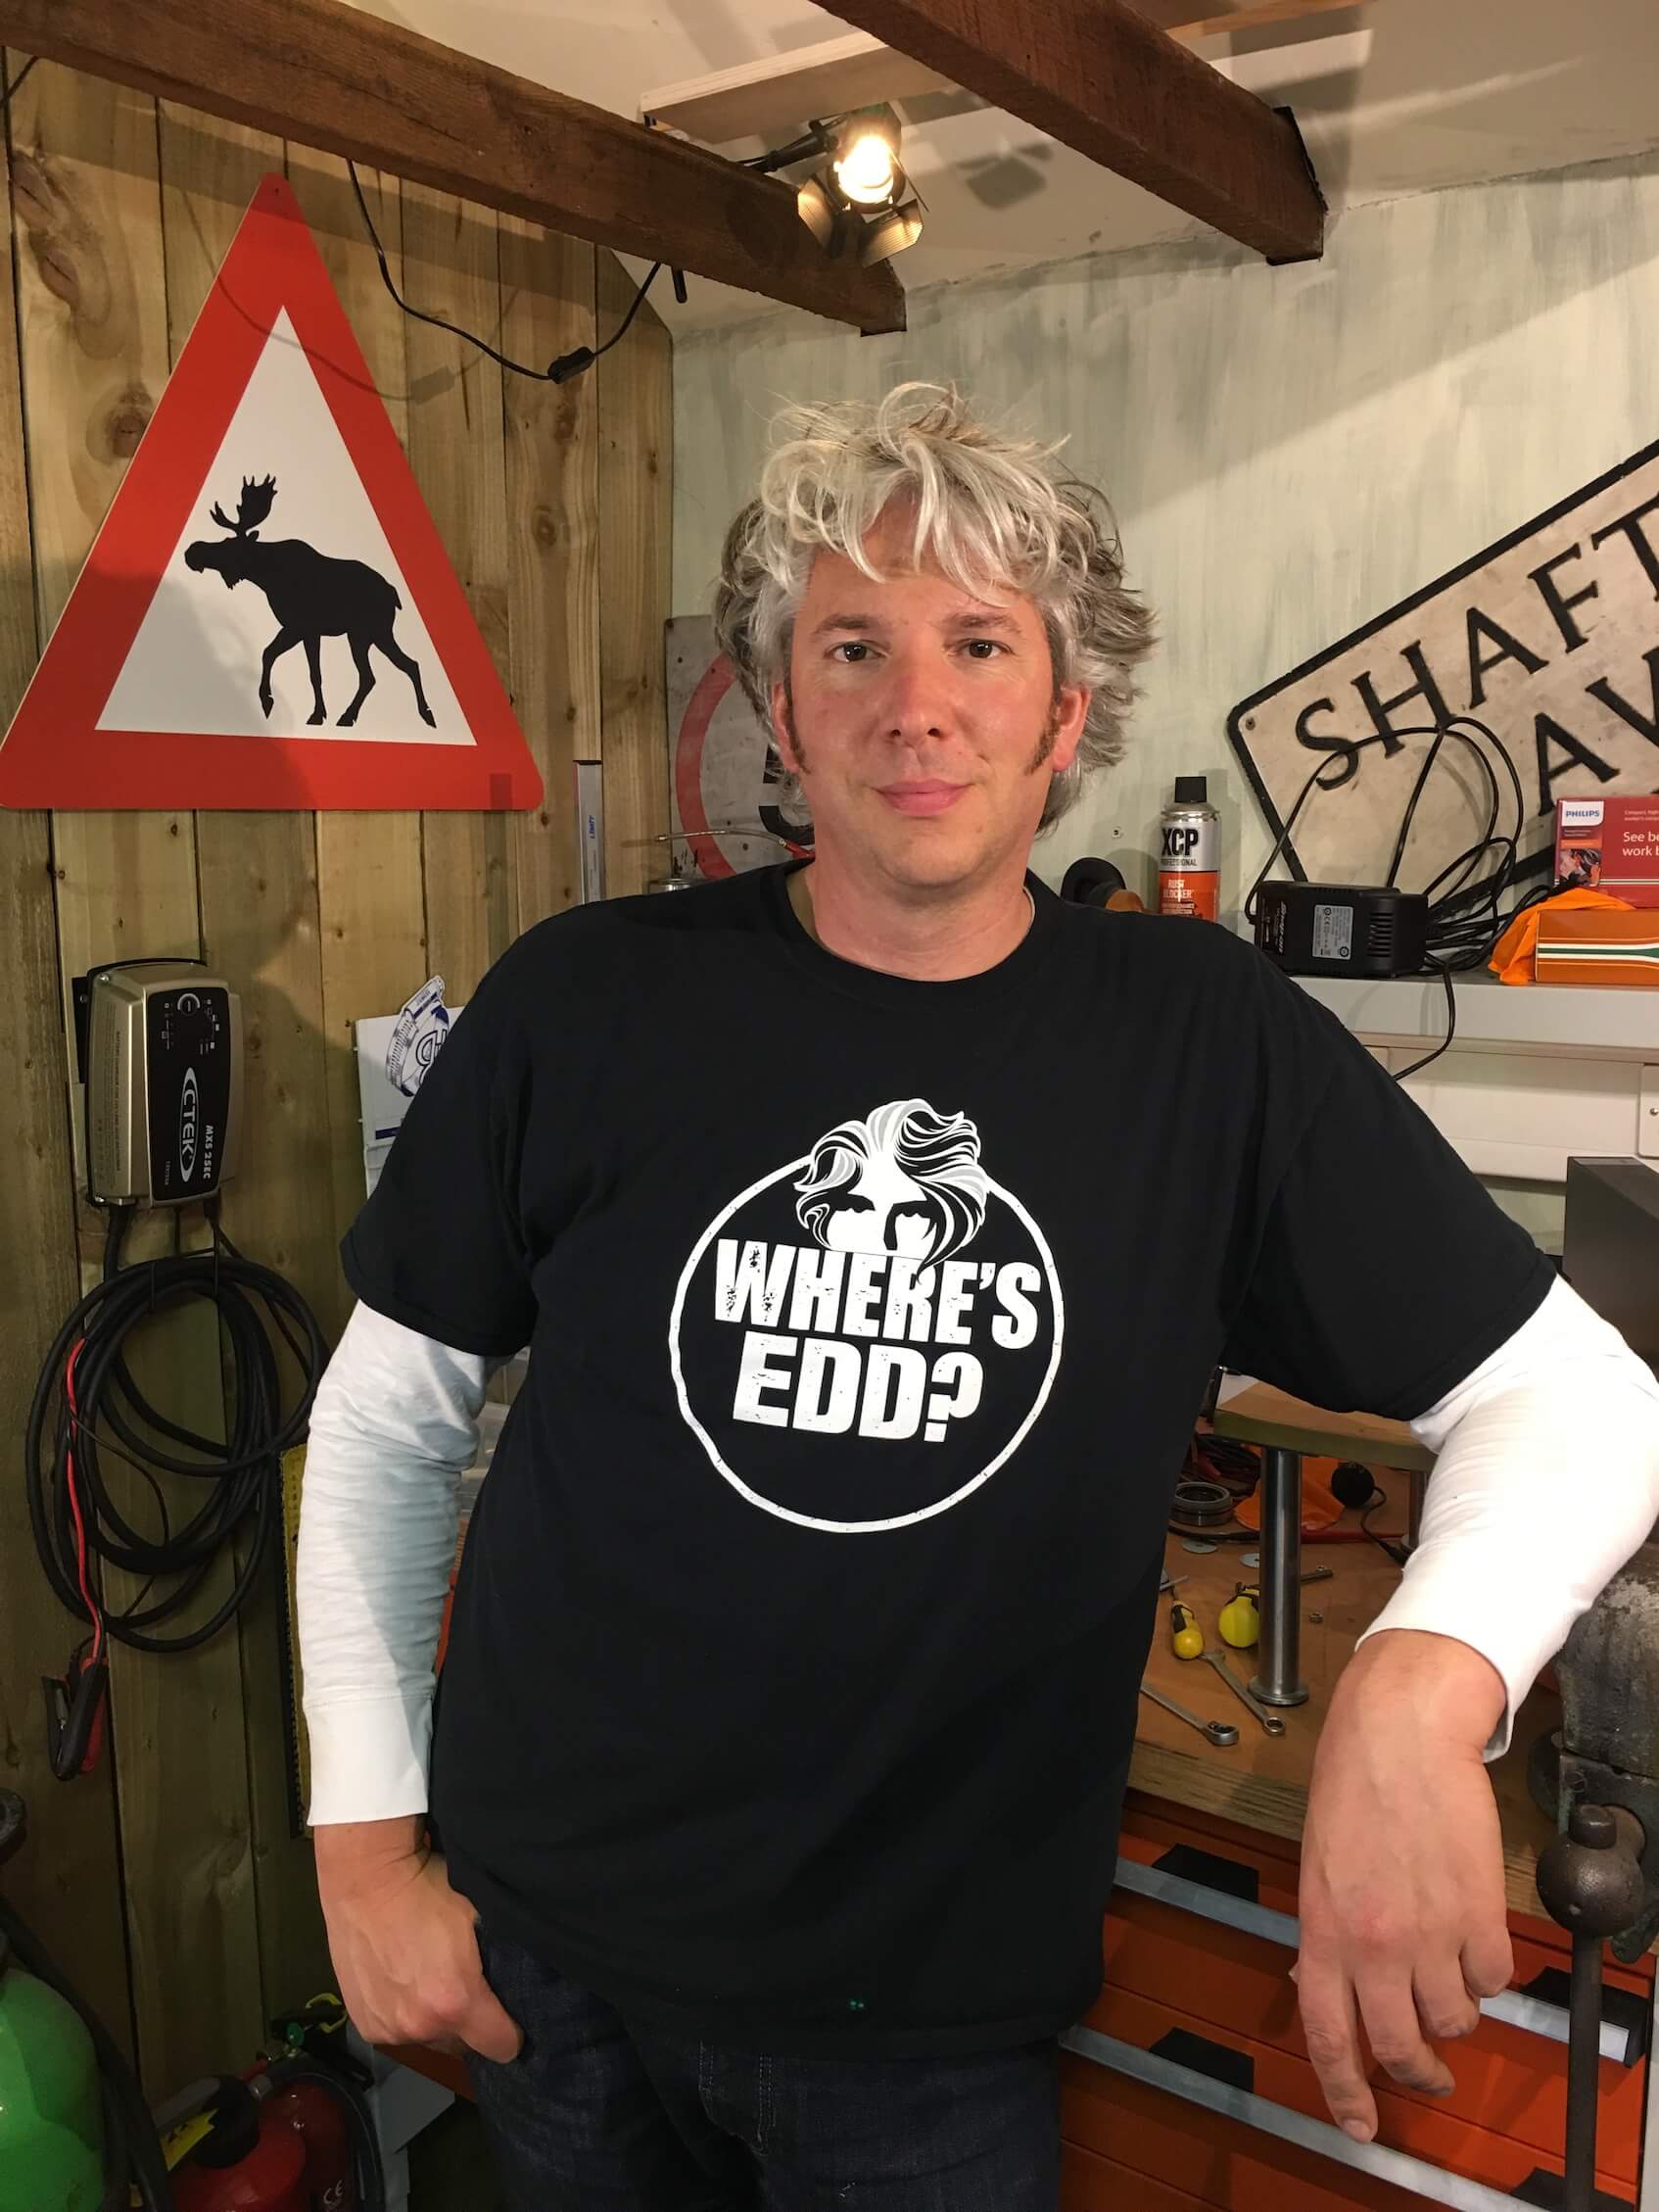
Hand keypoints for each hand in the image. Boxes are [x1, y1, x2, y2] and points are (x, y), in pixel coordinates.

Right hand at [315, 1817, 521, 2061]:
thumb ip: (500, 1958)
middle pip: (463, 2046)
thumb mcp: (479, 1916)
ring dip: (434, 2020)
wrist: (365, 1880)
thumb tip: (521, 1977)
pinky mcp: (364, 2025)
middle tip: (468, 1987)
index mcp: (456, 2003)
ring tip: (430, 1980)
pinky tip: (402, 1982)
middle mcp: (421, 2027)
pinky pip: (398, 2032)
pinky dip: (405, 2015)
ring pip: (429, 2039)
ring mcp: (389, 2029)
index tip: (510, 2015)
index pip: (503, 2047)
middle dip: (471, 2024)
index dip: (512, 2032)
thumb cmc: (428, 1890)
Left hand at [1295, 1630, 1511, 2142]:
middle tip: (1430, 2070)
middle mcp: (1373, 1944)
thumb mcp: (1317, 1865)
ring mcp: (1429, 1933)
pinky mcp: (1480, 1915)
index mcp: (1322, 1931)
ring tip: (1451, 1974)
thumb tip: (1319, 1985)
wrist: (1401, 1733)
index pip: (1328, 2035)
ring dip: (1456, 2009)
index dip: (1344, 2092)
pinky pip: (1493, 1977)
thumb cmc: (1352, 1785)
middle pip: (1400, 2045)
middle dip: (1419, 2070)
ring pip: (1455, 2017)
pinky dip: (1489, 1970)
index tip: (1361, 2124)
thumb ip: (1325, 1932)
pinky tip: (1476, 1936)